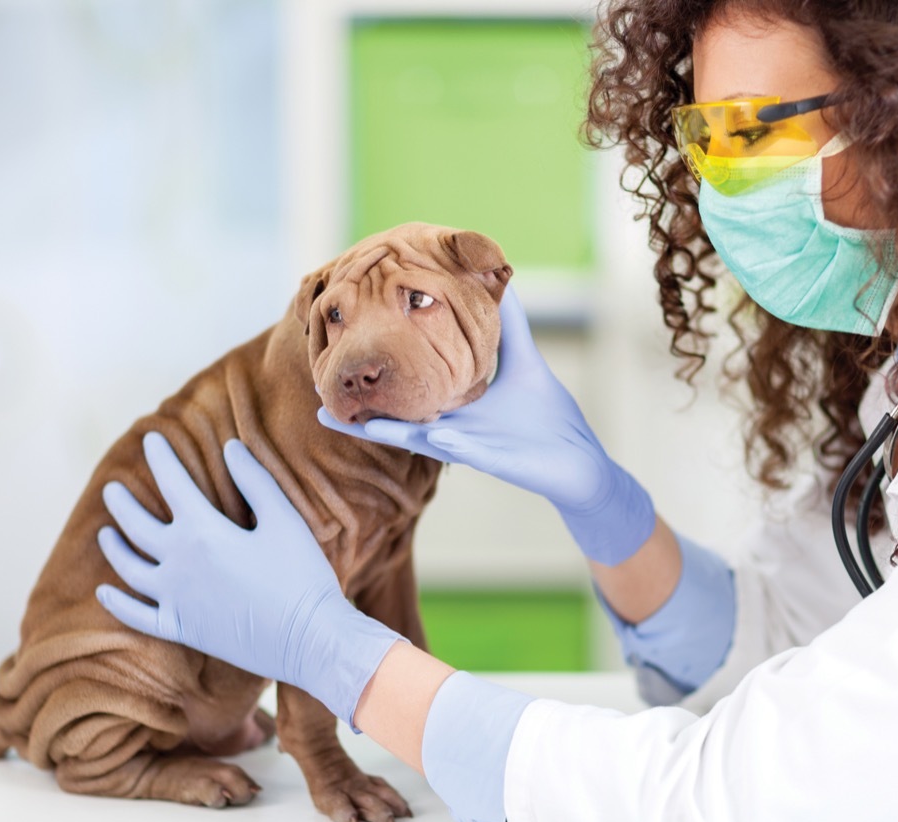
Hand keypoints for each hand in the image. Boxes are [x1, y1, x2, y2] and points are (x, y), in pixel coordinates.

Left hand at [95, 432, 403, 728]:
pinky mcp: (182, 629)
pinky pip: (138, 616)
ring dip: (114, 548)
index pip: (173, 484)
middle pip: (136, 526)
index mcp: (204, 532)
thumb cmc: (302, 576)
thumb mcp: (285, 521)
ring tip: (105, 533)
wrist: (308, 638)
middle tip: (111, 487)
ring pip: (129, 569)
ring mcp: (176, 600)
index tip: (151, 438)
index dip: (161, 458)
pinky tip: (105, 592)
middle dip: (121, 503)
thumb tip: (231, 448)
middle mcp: (179, 564)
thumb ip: (255, 482)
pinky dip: (117, 603)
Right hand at [318, 285, 654, 565]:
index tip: (343, 356)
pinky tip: (411, 431)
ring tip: (338, 414)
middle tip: (320, 396)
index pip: (408, 391)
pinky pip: (455, 450)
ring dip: (377, 428)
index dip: (378, 376)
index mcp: (456, 406)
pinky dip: (437, 441)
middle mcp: (452, 428)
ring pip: (412, 436)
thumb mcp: (524, 362)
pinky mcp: (488, 458)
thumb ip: (510, 324)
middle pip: (396, 418)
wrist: (577, 466)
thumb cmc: (548, 419)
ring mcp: (466, 445)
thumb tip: (499, 279)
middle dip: (359, 409)